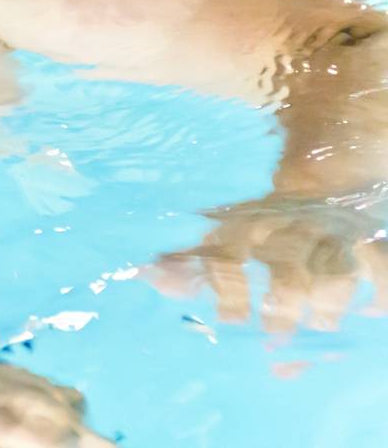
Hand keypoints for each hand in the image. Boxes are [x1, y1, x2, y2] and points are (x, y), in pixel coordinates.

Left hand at [152, 192, 387, 333]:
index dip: (227, 288)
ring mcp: (331, 234)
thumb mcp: (224, 229)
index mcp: (248, 224)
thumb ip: (188, 259)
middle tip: (273, 340)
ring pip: (334, 273)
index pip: (231, 254)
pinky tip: (369, 315)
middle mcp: (288, 229)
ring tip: (319, 333)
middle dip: (281, 307)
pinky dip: (379, 294)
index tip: (229, 322)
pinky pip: (380, 270)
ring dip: (327, 308)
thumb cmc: (264, 217)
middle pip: (286, 270)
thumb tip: (146, 276)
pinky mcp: (367, 241)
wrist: (323, 171)